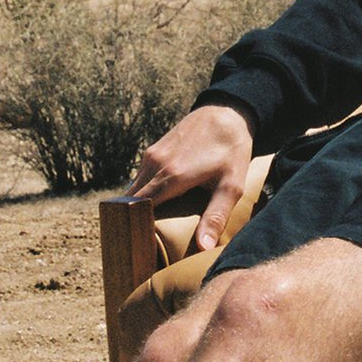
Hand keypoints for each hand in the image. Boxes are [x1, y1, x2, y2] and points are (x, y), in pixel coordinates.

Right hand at [128, 103, 258, 251]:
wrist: (226, 113)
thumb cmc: (231, 150)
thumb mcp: (231, 186)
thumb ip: (216, 216)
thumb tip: (203, 247)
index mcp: (170, 177)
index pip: (138, 209)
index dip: (134, 229)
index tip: (136, 248)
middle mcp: (154, 165)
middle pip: (130, 201)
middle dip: (130, 222)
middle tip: (136, 247)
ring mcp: (152, 156)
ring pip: (133, 189)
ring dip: (135, 208)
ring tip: (143, 231)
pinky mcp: (153, 150)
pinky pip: (140, 178)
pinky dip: (142, 194)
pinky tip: (153, 207)